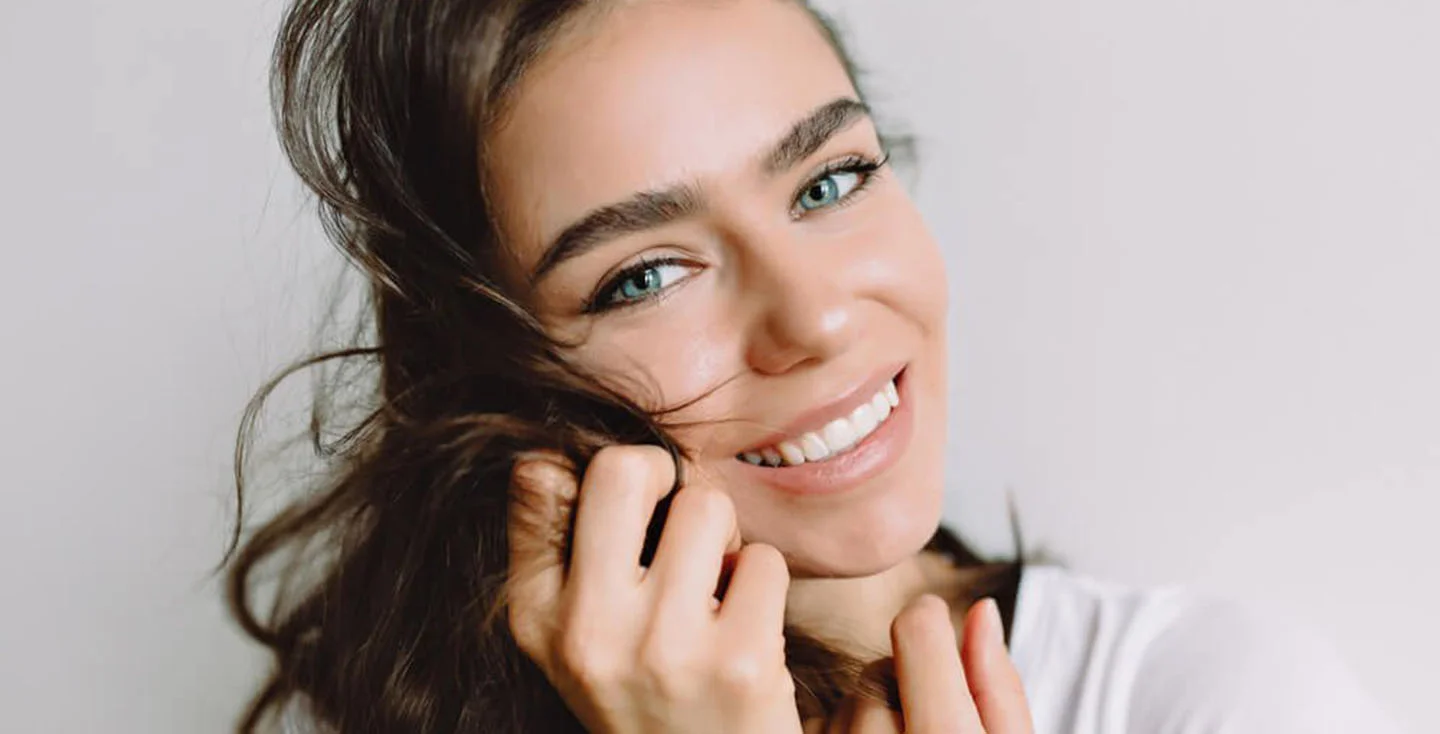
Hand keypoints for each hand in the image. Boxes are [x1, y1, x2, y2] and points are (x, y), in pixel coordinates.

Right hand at [507, 445, 803, 733]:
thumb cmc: (647, 695)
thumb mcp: (574, 636)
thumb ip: (560, 550)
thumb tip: (555, 452)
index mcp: (537, 617)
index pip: (537, 481)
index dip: (593, 470)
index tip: (626, 505)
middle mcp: (588, 632)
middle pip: (623, 469)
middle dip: (664, 474)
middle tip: (679, 520)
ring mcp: (663, 648)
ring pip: (706, 506)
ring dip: (724, 538)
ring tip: (715, 588)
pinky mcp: (738, 664)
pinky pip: (763, 560)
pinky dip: (764, 584)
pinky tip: (746, 629)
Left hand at [804, 595, 1033, 733]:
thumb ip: (1000, 690)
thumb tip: (981, 610)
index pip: (917, 630)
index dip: (926, 619)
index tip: (928, 618)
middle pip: (878, 671)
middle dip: (901, 686)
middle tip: (924, 726)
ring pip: (846, 703)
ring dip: (868, 719)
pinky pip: (818, 731)